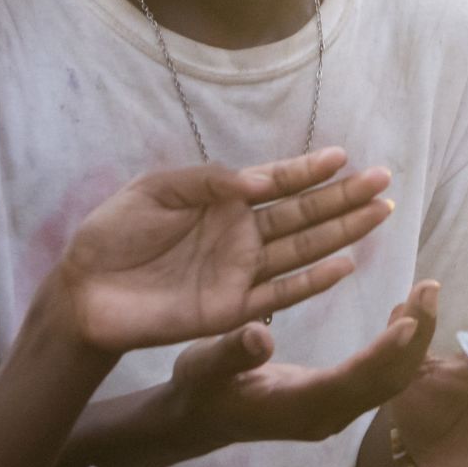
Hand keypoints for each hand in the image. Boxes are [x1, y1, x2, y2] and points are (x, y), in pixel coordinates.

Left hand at [47, 149, 396, 357]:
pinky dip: (313, 281)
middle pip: (302, 215)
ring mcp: (239, 273)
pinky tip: (345, 265)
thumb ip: (209, 182)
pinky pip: (280, 294)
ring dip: (341, 233)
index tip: (344, 157)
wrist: (83, 291)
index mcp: (221, 202)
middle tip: (384, 182)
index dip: (309, 170)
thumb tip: (260, 183)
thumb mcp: (155, 190)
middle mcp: (239, 236)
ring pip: (302, 250)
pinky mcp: (231, 310)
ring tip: (378, 214)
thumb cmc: (112, 235)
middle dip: (342, 198)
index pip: (276, 183)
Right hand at [163, 281, 437, 451]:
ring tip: (425, 293)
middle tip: (430, 287)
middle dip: (414, 338)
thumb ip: (232, 352)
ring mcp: (334, 412)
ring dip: (412, 340)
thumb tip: (259, 336)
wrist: (200, 421)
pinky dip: (398, 347)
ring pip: (389, 382)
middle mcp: (326, 415)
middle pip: (385, 382)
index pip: (352, 381)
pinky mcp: (336, 403)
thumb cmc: (201, 389)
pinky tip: (403, 316)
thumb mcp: (204, 366)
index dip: (384, 352)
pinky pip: (379, 378)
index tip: (411, 319)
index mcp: (298, 407)